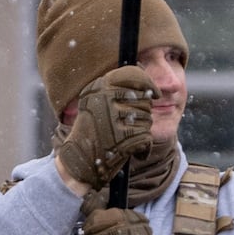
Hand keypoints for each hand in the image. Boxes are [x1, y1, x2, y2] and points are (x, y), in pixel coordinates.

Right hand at [56, 71, 171, 199]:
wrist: (78, 159)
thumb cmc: (91, 131)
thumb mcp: (97, 102)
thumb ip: (118, 90)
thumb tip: (149, 87)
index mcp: (99, 86)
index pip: (134, 75)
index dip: (147, 83)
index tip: (155, 94)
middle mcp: (106, 98)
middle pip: (144, 100)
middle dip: (142, 113)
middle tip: (126, 124)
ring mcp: (115, 117)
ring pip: (147, 119)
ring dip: (141, 130)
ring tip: (122, 136)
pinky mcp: (123, 137)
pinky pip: (146, 138)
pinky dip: (142, 146)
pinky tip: (129, 149)